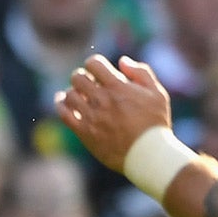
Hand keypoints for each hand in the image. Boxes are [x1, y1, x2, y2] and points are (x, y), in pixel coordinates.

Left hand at [55, 55, 171, 169]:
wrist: (148, 155)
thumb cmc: (155, 124)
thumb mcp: (157, 93)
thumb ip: (141, 73)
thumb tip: (122, 61)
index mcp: (118, 87)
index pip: (93, 63)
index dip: (93, 63)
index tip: (97, 70)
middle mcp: (102, 99)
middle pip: (78, 77)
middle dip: (82, 77)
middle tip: (88, 84)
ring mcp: (91, 116)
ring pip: (69, 94)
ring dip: (74, 91)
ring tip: (80, 95)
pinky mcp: (85, 133)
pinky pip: (64, 114)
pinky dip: (60, 105)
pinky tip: (63, 102)